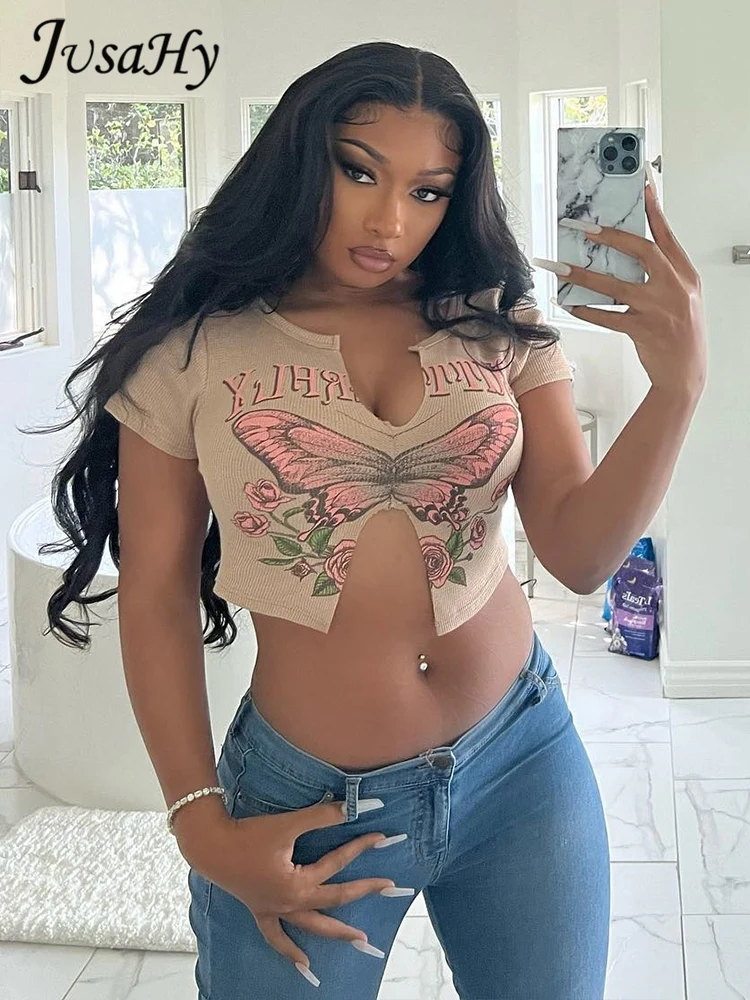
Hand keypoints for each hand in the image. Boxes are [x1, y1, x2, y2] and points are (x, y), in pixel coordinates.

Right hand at [189, 799, 399, 972]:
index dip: (361, 847)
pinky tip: (304, 964)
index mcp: (298, 884)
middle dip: (363, 892)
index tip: (382, 837)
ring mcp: (275, 911)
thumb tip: (349, 808)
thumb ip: (320, 817)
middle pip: (334, 900)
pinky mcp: (261, 911)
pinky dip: (290, 951)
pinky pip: (277, 938)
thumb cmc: (248, 835)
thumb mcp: (288, 824)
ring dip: (336, 933)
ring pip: (312, 926)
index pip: (338, 864)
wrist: (211, 846)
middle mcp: (290, 903)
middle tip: (389, 888)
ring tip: (359, 941)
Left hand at [535, 170, 706, 398]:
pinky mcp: (643, 331)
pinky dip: (586, 309)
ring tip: (558, 268)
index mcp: (686, 275)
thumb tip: (627, 254)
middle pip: (641, 251)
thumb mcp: (682, 298)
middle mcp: (675, 288)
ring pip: (615, 286)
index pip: (667, 235)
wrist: (687, 374)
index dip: (653, 209)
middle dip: (610, 236)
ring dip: (583, 275)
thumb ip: (662, 275)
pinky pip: (607, 316)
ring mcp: (659, 310)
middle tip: (582, 227)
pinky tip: (568, 303)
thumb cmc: (682, 334)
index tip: (640, 186)